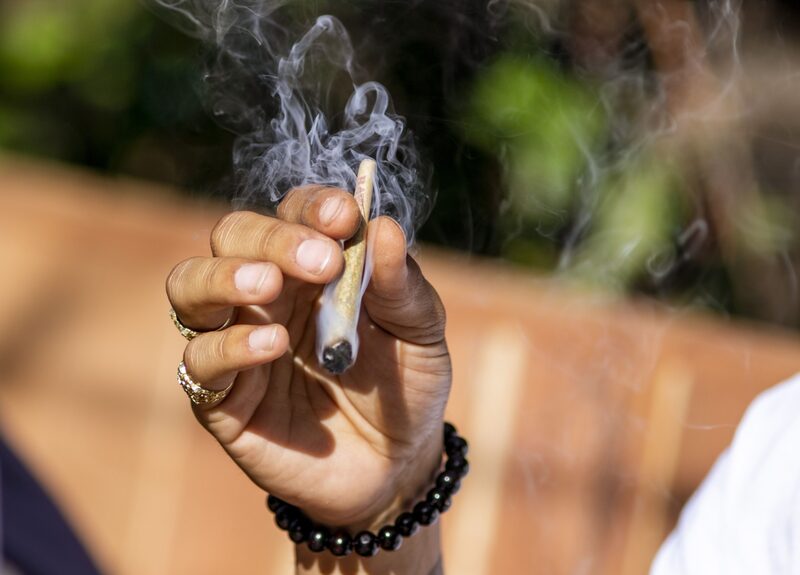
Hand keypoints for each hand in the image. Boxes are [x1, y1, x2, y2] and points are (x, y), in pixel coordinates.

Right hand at [166, 185, 451, 533]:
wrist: (397, 466)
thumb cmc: (406, 388)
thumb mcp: (420, 334)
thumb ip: (402, 286)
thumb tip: (383, 224)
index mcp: (313, 267)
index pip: (293, 212)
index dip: (312, 207)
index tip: (345, 217)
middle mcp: (268, 295)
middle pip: (233, 236)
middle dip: (270, 238)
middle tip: (320, 262)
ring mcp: (238, 343)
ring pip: (189, 286)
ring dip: (223, 276)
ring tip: (266, 285)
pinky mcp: (223, 398)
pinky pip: (201, 361)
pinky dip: (229, 347)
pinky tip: (274, 348)